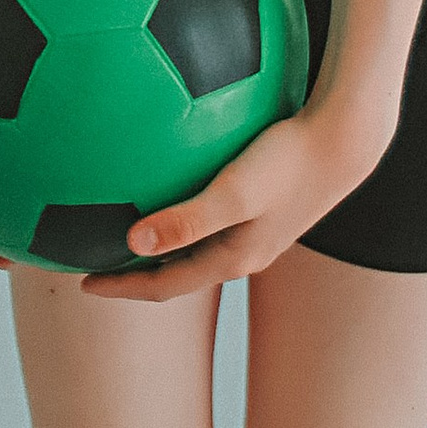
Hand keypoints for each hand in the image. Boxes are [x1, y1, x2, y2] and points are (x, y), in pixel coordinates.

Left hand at [76, 96, 388, 301]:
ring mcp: (254, 230)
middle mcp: (242, 251)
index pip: (164, 286)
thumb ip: (187, 218)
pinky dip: (179, 214)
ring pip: (192, 246)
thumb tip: (133, 241)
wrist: (345, 139)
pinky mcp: (262, 205)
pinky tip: (167, 182)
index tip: (82, 282)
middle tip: (93, 260)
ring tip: (120, 228)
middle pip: (175, 271)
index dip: (122, 287)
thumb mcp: (234, 190)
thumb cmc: (289, 159)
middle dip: (134, 271)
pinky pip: (208, 218)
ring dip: (156, 244)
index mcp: (232, 258)